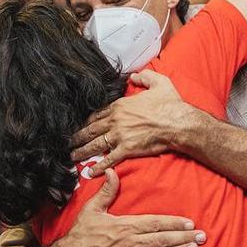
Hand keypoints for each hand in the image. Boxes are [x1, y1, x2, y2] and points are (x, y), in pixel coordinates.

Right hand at [44, 169, 204, 246]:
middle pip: (162, 239)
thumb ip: (106, 191)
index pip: (155, 223)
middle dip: (183, 237)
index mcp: (124, 225)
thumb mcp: (91, 209)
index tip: (190, 222)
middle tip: (202, 236)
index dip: (174, 223)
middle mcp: (130, 242)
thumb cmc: (81, 235)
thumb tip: (110, 171)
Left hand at [70, 71, 206, 176]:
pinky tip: (91, 171)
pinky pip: (109, 159)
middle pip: (91, 129)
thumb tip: (133, 75)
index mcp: (120, 105)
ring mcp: (120, 135)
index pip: (98, 114)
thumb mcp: (159, 82)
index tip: (81, 126)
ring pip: (95, 144)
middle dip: (78, 136)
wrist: (178, 123)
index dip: (88, 121)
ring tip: (73, 156)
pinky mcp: (127, 149)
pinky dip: (99, 166)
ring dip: (82, 151)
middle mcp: (116, 120)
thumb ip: (144, 77)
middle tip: (68, 142)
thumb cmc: (170, 104)